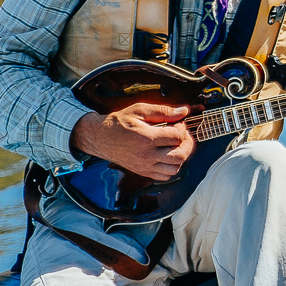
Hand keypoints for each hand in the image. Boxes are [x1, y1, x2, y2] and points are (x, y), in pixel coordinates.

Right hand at [71, 103, 194, 180]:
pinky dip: (172, 167)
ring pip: (175, 168)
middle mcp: (146, 155)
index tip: (177, 122)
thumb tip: (184, 111)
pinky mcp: (142, 172)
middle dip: (187, 143)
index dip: (182, 128)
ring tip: (175, 145)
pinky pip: (165, 176)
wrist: (99, 137)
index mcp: (146, 138)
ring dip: (180, 156)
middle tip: (182, 134)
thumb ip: (163, 111)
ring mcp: (144, 166)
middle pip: (180, 155)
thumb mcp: (139, 110)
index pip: (177, 137)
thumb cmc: (119, 121)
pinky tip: (168, 155)